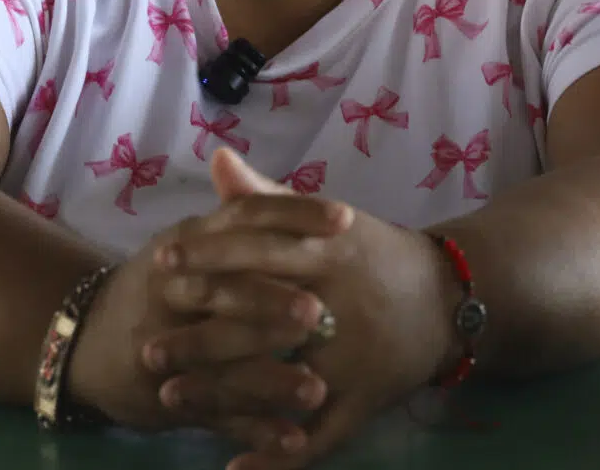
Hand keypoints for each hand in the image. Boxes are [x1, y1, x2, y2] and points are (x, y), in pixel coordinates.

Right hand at [66, 184, 354, 451]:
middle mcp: (171, 289)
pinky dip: (254, 428)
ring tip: (318, 389)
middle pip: (221, 291)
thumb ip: (220, 211)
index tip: (345, 218)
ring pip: (219, 361)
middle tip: (320, 312)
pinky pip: (215, 412)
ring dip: (268, 377)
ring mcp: (166, 345)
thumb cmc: (159, 285)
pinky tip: (295, 437)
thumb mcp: (187, 242)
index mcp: (188, 242)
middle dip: (268, 302)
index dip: (291, 216)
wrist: (83, 340)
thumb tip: (233, 156)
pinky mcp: (168, 396)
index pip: (240, 219)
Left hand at [145, 148, 457, 469]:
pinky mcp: (367, 400)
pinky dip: (279, 457)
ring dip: (223, 394)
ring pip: (281, 381)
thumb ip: (268, 198)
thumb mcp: (326, 220)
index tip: (161, 268)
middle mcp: (343, 304)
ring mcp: (356, 358)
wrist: (452, 298)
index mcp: (331, 251)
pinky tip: (234, 467)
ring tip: (168, 396)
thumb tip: (216, 160)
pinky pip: (322, 435)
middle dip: (200, 337)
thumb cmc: (372, 255)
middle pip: (262, 321)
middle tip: (146, 346)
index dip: (209, 257)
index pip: (261, 250)